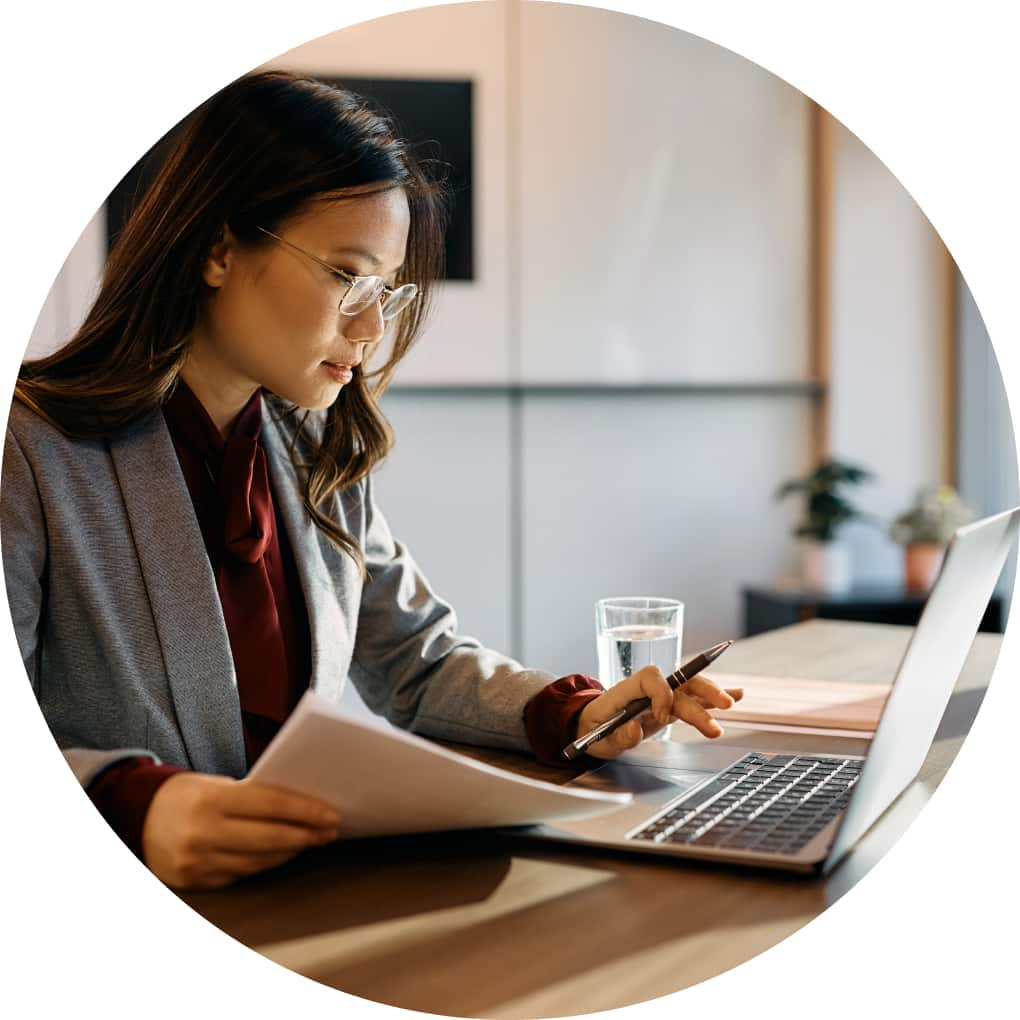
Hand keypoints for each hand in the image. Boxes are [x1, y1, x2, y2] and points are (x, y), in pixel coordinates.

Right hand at [141, 773, 341, 889]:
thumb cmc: (188, 794)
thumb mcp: (216, 784)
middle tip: (330, 830)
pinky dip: (266, 863)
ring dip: (291, 851)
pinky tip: (283, 854)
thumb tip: (301, 805)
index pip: (271, 804)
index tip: (330, 813)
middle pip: (270, 838)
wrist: (136, 817)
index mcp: (211, 799)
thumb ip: (252, 795)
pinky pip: (242, 874)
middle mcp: (203, 833)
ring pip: (259, 861)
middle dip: (306, 834)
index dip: (306, 810)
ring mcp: (198, 861)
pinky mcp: (197, 881)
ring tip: (311, 840)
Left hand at [575, 666, 743, 759]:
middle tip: (719, 711)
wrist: (591, 727)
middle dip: (701, 694)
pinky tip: (736, 695)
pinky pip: (695, 699)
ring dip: (712, 696)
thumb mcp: (599, 741)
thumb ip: (617, 737)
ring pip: (691, 688)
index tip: (661, 716)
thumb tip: (634, 728)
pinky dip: (714, 698)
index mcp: (626, 691)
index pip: (649, 678)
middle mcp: (647, 691)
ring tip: (732, 703)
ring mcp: (661, 697)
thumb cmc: (593, 730)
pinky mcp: (671, 708)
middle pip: (678, 682)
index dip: (660, 694)